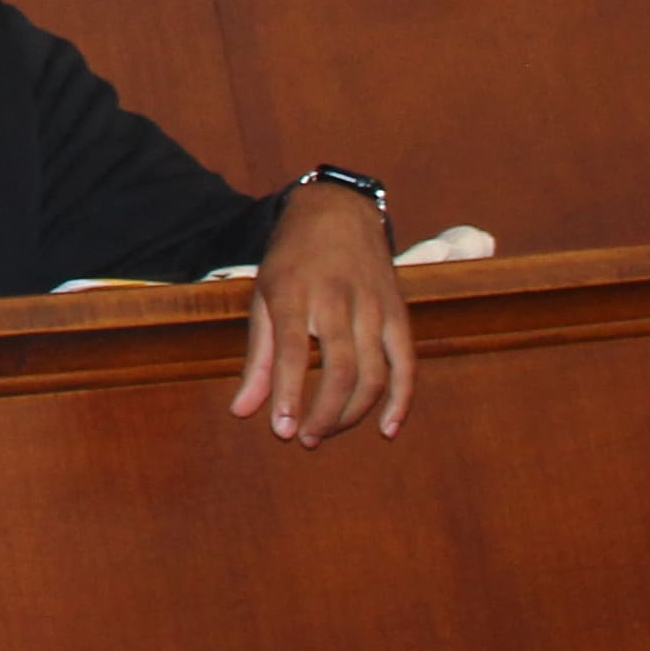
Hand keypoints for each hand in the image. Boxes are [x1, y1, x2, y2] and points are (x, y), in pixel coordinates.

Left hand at [230, 184, 414, 445]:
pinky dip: (401, 401)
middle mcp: (337, 298)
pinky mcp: (399, 313)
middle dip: (325, 413)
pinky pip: (406, 364)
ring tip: (326, 432)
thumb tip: (242, 412)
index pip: (293, 351)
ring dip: (353, 413)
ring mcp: (374, 306)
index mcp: (294, 292)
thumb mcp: (263, 298)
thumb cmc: (292, 262)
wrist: (337, 211)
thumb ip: (258, 358)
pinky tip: (386, 429)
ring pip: (373, 373)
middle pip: (340, 369)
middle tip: (305, 439)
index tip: (282, 431)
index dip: (289, 393)